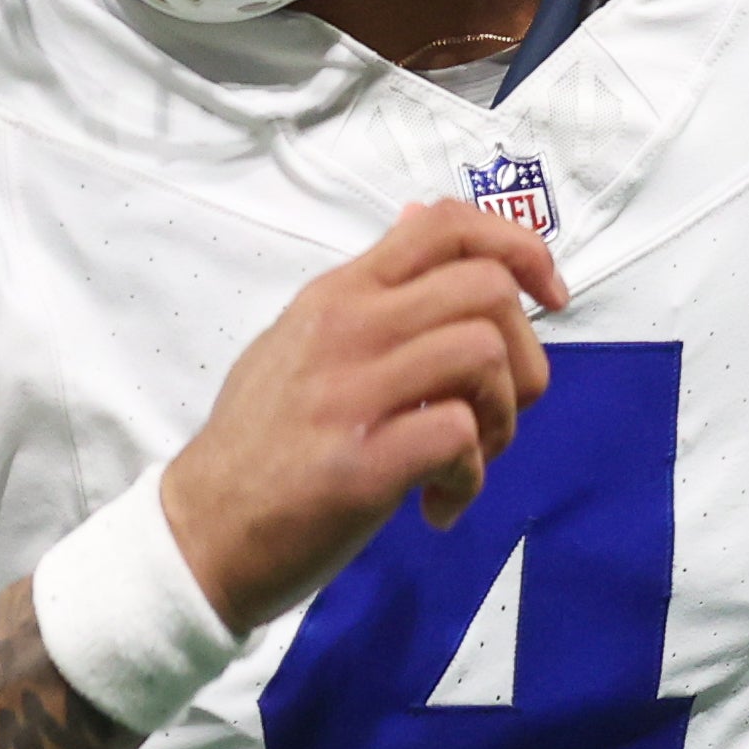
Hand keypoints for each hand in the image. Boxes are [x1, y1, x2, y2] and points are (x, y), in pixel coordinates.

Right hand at [160, 199, 566, 628]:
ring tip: (468, 460)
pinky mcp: (360, 464)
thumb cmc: (260, 443)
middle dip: (525, 354)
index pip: (445, 224)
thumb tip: (422, 214)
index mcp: (338, 295)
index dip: (521, 248)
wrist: (200, 533)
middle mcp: (346, 329)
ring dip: (501, 419)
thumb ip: (368, 287)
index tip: (548, 298)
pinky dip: (470, 477)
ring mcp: (350, 394)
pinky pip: (459, 436)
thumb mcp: (299, 339)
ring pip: (483, 356)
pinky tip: (438, 503)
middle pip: (487, 289)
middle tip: (499, 412)